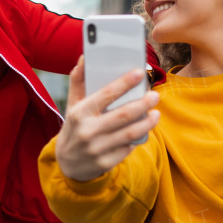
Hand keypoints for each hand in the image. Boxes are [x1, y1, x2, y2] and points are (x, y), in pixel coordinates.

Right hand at [55, 57, 159, 181]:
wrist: (66, 164)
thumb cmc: (74, 128)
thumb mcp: (72, 105)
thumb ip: (78, 82)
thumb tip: (84, 58)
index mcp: (80, 113)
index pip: (105, 94)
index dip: (124, 83)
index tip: (139, 73)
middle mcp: (88, 131)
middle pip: (123, 115)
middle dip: (143, 103)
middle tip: (155, 95)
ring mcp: (97, 149)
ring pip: (130, 133)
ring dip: (147, 123)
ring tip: (156, 113)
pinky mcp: (106, 163)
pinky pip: (128, 148)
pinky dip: (138, 138)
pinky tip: (143, 131)